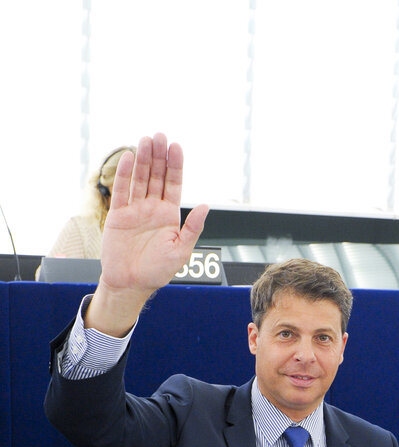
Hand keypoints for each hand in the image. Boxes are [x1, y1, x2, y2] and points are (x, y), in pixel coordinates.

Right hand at [87, 133, 208, 334]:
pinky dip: (124, 174)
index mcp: (170, 215)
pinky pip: (121, 191)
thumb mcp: (181, 250)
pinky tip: (128, 157)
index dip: (175, 165)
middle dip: (158, 156)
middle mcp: (153, 208)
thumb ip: (193, 227)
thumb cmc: (158, 270)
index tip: (176, 147)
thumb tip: (205, 206)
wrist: (131, 283)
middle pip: (156, 176)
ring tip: (145, 140)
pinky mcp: (118, 215)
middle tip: (160, 136)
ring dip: (142, 159)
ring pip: (140, 179)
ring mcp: (135, 210)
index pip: (173, 184)